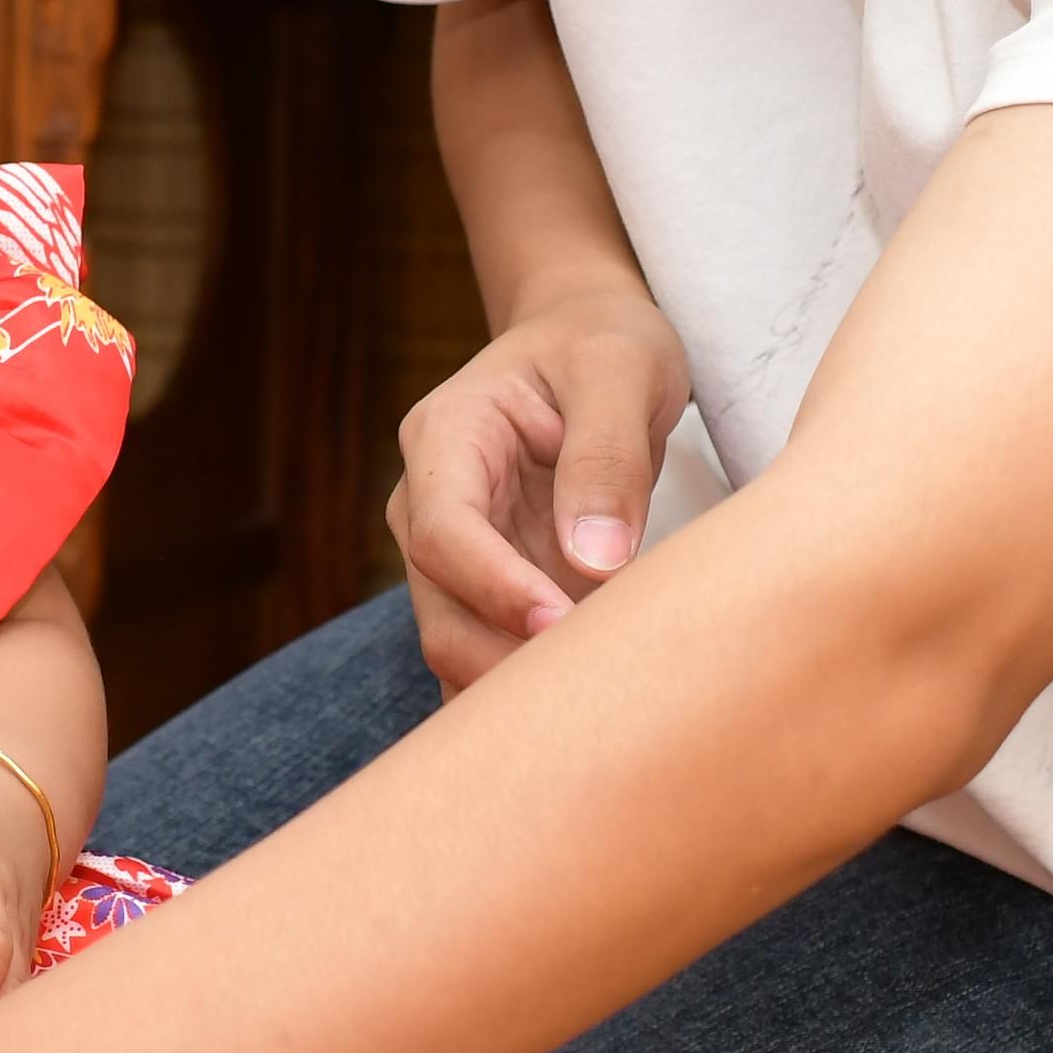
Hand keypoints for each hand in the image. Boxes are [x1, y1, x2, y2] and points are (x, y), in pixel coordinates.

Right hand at [388, 286, 693, 691]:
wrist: (588, 343)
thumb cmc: (604, 345)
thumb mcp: (622, 370)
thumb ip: (607, 457)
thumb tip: (595, 561)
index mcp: (446, 439)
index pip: (445, 533)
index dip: (496, 589)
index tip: (566, 623)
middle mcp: (430, 503)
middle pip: (440, 609)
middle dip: (507, 658)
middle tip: (599, 687)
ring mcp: (454, 554)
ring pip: (458, 645)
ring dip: (520, 684)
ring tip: (603, 699)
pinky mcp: (488, 589)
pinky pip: (487, 655)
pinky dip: (525, 690)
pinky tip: (583, 709)